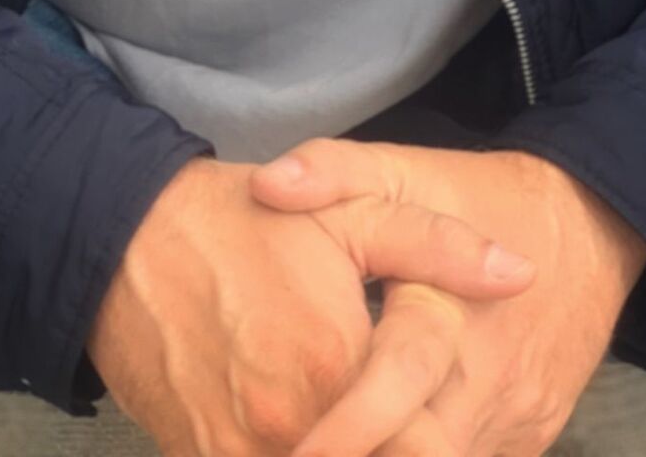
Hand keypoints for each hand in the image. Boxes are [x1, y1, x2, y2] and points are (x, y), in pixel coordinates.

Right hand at [85, 151, 537, 456]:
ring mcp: (241, 454)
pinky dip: (297, 455)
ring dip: (355, 449)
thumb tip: (522, 273)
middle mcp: (291, 427)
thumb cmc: (241, 223)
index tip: (453, 421)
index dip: (447, 440)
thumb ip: (440, 249)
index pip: (426, 445)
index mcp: (339, 365)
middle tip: (421, 422)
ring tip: (369, 420)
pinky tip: (318, 430)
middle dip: (407, 443)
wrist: (123, 239)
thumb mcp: (349, 212)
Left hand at [247, 139, 645, 456]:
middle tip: (299, 448)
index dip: (345, 426)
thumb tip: (267, 186)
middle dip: (366, 449)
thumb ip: (335, 172)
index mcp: (449, 310)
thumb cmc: (479, 197)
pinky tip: (394, 436)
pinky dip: (428, 452)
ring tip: (335, 437)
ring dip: (395, 454)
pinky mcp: (530, 438)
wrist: (590, 223)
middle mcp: (487, 377)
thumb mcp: (404, 168)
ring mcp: (515, 418)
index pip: (398, 378)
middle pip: (422, 447)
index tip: (296, 449)